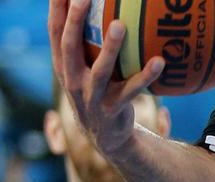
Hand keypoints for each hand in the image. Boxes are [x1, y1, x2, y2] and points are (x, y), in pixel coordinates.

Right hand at [48, 0, 165, 152]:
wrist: (105, 136)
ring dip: (110, 47)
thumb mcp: (84, 68)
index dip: (57, 9)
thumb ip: (85, 41)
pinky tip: (160, 61)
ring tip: (119, 25)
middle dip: (74, 21)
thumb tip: (102, 9)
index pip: (55, 32)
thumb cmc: (97, 90)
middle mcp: (73, 80)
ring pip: (101, 69)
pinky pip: (132, 90)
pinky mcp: (112, 109)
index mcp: (63, 66)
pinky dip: (145, 76)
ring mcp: (92, 96)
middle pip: (70, 46)